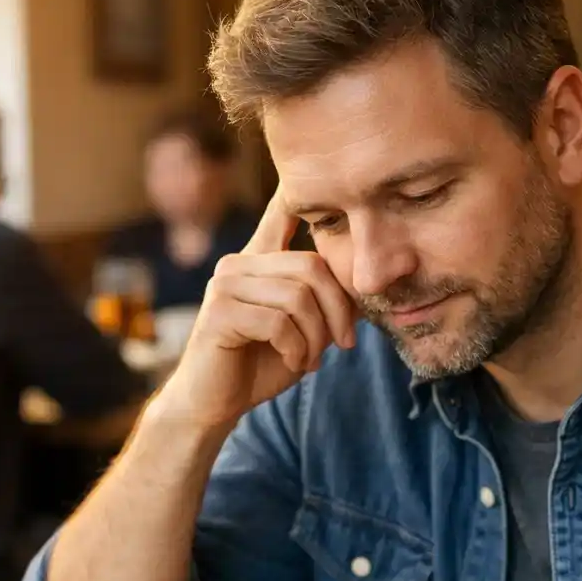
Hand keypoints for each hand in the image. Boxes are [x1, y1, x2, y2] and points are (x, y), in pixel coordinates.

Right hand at [151, 190, 357, 431]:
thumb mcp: (303, 330)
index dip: (300, 196)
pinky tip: (292, 364)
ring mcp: (225, 284)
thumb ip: (324, 303)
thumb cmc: (260, 365)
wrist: (215, 403)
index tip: (320, 177)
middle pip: (311, 266)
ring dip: (316, 338)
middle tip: (342, 344)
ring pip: (298, 297)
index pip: (281, 215)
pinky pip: (279, 323)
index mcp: (258, 261)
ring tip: (310, 360)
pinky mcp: (220, 312)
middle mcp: (238, 263)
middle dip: (338, 311)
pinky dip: (296, 350)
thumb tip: (367, 284)